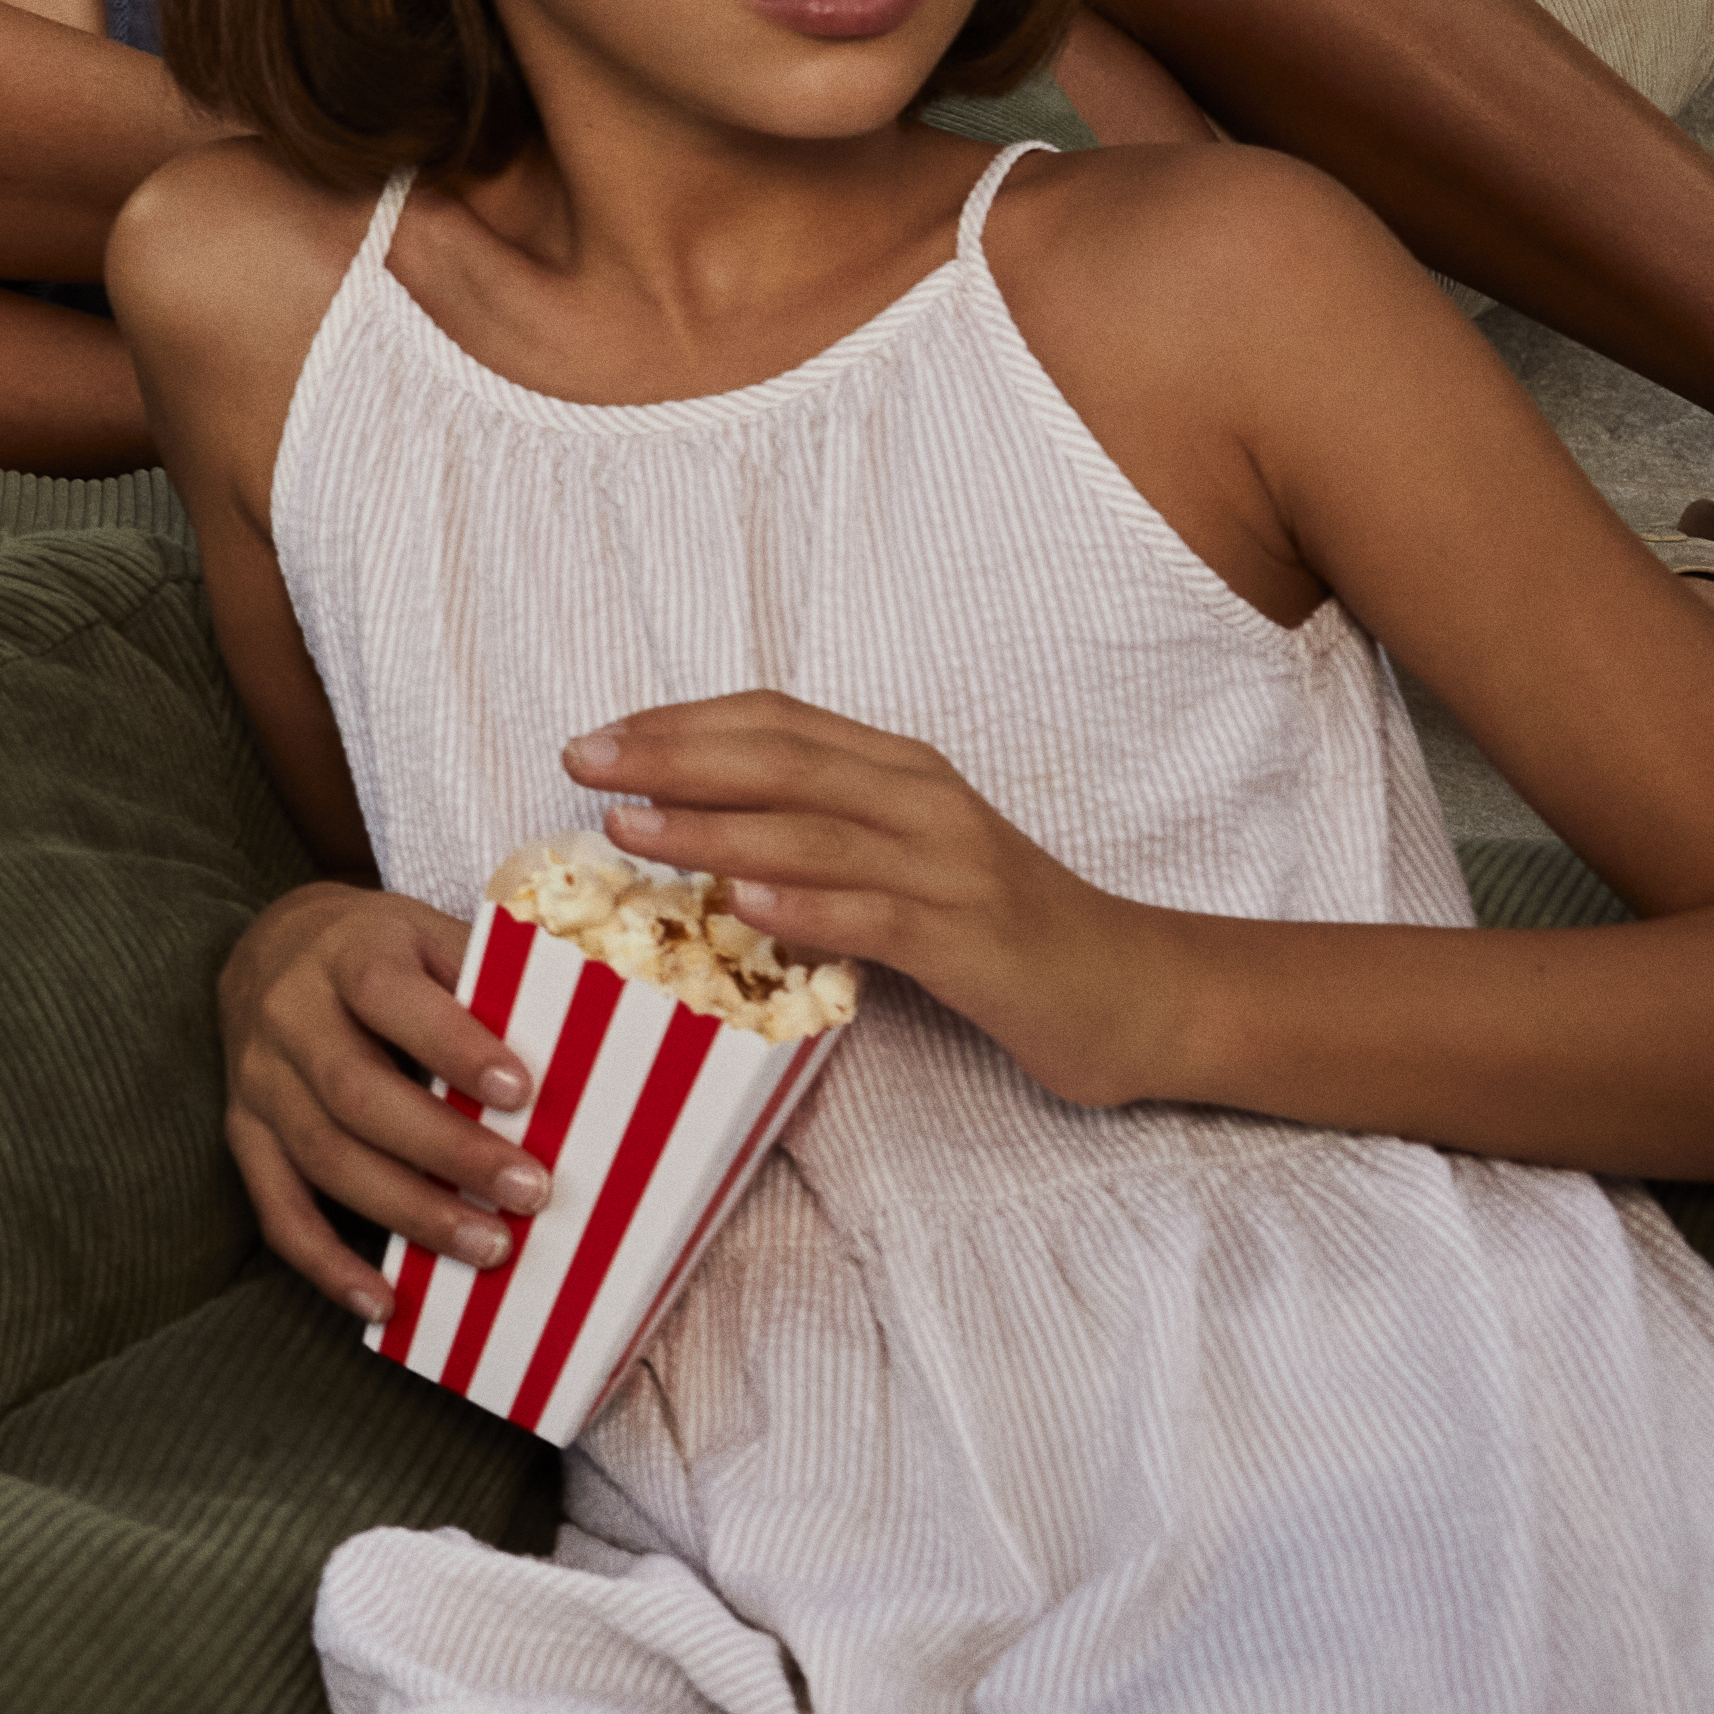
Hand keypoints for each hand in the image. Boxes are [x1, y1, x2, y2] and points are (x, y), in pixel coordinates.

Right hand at [219, 878, 546, 1316]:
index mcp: (345, 951)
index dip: (453, 1045)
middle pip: (356, 1091)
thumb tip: (582, 1056)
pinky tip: (382, 1302)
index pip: (389, 995)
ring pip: (324, 1156)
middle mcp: (288, 1015)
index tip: (521, 1091)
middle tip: (529, 1193)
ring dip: (407, 1211)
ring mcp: (257, 1080)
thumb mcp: (431, 936)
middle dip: (447, 1150)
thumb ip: (486, 984)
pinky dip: (326, 1262)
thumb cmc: (383, 952)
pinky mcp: (244, 1133)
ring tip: (488, 1249)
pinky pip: (276, 1208)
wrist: (271, 947)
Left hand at [585, 691, 1171, 1109]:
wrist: (1132, 991)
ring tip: (628, 826)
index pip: (776, 722)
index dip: (680, 723)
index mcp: (901, 771)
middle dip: (672, 756)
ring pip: (817, 833)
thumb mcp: (903, 861)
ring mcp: (952, 870)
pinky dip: (808, 907)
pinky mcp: (974, 942)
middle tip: (581, 763)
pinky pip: (878, 917)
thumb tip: (694, 827)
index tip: (597, 738)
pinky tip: (744, 904)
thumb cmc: (999, 928)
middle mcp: (924, 803)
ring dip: (714, 826)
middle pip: (782, 760)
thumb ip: (818, 833)